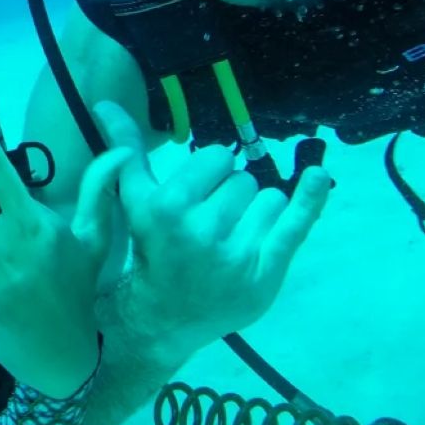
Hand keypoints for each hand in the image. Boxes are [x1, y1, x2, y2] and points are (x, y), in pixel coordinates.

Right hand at [85, 101, 331, 362]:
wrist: (161, 321)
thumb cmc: (147, 254)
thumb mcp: (130, 203)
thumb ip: (125, 152)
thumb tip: (106, 103)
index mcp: (165, 207)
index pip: (215, 158)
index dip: (209, 173)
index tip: (198, 192)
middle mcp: (200, 229)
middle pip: (242, 178)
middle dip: (231, 195)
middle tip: (211, 224)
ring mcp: (236, 253)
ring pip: (269, 198)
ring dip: (257, 212)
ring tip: (234, 238)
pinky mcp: (264, 272)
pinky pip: (296, 223)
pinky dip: (310, 196)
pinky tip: (319, 176)